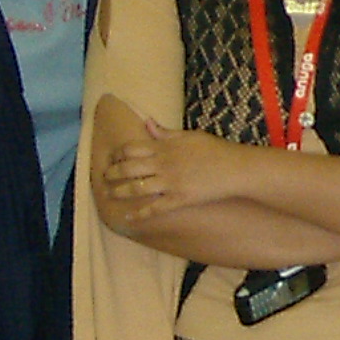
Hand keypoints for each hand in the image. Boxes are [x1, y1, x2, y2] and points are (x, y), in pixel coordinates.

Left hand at [98, 120, 247, 222]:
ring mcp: (170, 183)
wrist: (235, 169)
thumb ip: (165, 133)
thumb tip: (147, 123)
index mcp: (164, 147)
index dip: (117, 154)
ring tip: (109, 194)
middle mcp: (163, 164)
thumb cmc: (215, 150)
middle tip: (103, 178)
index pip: (130, 148)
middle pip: (127, 168)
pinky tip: (128, 217)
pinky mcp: (179, 199)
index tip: (112, 158)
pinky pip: (154, 208)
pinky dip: (139, 214)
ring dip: (119, 192)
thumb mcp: (190, 135)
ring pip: (135, 188)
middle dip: (111, 174)